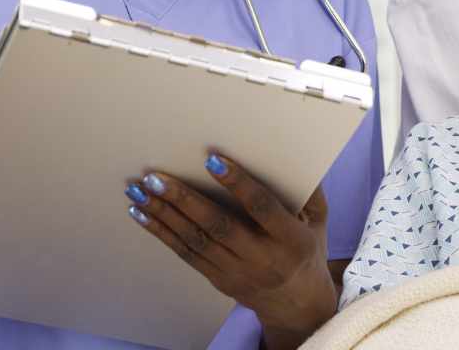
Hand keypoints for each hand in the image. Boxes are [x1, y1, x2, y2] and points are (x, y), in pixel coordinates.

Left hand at [125, 154, 337, 347]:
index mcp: (290, 239)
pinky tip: (142, 214)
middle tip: (156, 178)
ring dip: (164, 215)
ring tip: (140, 191)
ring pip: (195, 241)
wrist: (298, 305)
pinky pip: (186, 255)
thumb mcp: (318, 222)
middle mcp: (261, 258)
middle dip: (184, 200)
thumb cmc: (306, 250)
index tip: (212, 161)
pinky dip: (162, 233)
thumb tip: (294, 154)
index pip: (262, 208)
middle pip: (218, 227)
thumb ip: (310, 192)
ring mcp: (237, 272)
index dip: (238, 184)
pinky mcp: (218, 280)